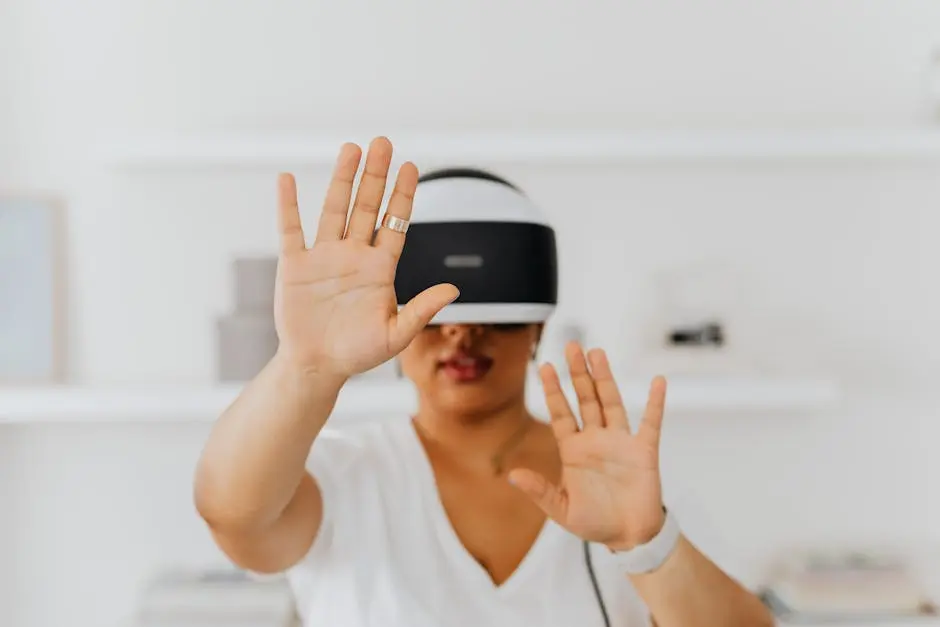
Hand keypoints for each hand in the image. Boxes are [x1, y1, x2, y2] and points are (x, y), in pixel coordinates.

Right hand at [273, 137, 458, 377]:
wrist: (317, 367)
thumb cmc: (358, 353)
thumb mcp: (396, 335)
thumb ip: (422, 310)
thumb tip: (454, 289)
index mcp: (380, 268)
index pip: (395, 223)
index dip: (402, 195)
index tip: (410, 166)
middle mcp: (353, 255)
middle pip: (366, 206)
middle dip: (375, 175)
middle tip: (382, 143)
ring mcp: (324, 257)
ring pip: (334, 209)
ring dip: (342, 180)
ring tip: (351, 149)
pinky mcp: (295, 265)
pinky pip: (290, 229)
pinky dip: (288, 205)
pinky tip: (288, 179)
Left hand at [509, 342, 667, 550]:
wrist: (629, 536)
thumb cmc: (595, 522)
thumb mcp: (562, 509)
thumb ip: (540, 491)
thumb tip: (513, 475)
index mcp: (573, 450)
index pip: (561, 413)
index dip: (552, 390)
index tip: (543, 366)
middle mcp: (596, 439)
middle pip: (585, 398)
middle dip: (577, 373)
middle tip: (571, 346)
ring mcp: (620, 442)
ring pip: (611, 402)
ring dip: (605, 378)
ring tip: (597, 353)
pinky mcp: (644, 451)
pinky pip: (651, 422)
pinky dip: (655, 403)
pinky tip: (658, 382)